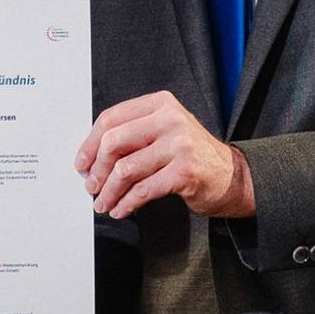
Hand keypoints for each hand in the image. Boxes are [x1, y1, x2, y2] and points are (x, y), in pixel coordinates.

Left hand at [75, 91, 253, 219]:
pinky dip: (127, 203)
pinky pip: (143, 190)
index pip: (112, 118)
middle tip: (91, 187)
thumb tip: (91, 158)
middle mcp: (170, 119)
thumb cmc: (191, 156)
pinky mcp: (185, 172)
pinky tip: (121, 209)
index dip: (90, 144)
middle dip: (98, 170)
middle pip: (114, 142)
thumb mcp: (163, 132)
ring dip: (109, 192)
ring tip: (103, 203)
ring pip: (126, 169)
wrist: (231, 176)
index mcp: (160, 104)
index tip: (82, 164)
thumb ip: (132, 135)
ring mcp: (180, 145)